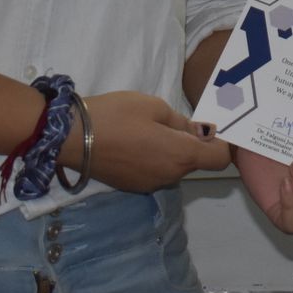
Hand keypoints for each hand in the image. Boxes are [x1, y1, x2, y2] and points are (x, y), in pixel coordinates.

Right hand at [67, 91, 228, 192]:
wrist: (70, 137)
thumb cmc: (117, 115)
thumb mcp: (154, 107)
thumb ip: (182, 122)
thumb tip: (201, 132)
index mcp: (180, 156)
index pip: (220, 159)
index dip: (222, 143)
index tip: (212, 127)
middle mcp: (169, 177)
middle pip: (196, 163)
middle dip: (193, 144)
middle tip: (176, 120)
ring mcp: (149, 184)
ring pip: (174, 168)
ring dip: (172, 152)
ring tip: (151, 128)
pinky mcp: (131, 186)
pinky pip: (155, 172)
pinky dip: (154, 159)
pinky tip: (136, 141)